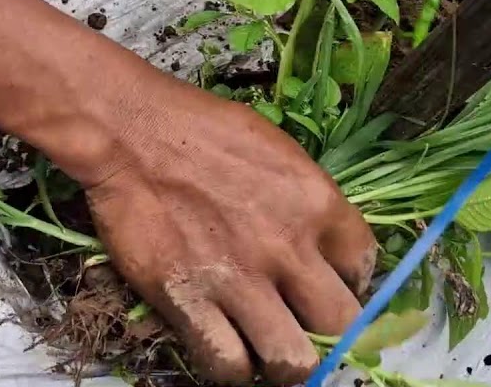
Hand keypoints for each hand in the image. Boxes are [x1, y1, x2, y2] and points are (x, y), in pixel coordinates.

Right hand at [81, 77, 375, 385]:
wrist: (126, 129)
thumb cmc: (196, 127)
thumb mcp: (273, 147)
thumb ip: (304, 200)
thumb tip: (318, 243)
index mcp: (316, 201)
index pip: (365, 267)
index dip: (348, 284)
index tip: (325, 285)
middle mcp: (289, 247)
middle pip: (343, 326)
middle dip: (327, 334)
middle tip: (301, 326)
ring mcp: (239, 279)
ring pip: (293, 363)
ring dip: (281, 360)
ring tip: (263, 346)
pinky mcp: (188, 301)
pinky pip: (227, 366)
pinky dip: (229, 365)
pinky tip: (221, 345)